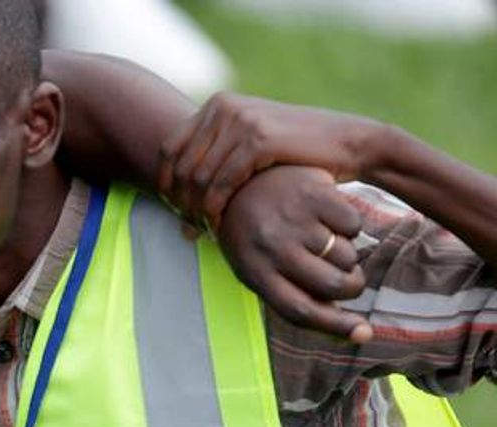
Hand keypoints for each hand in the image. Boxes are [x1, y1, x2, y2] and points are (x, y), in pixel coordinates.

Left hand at [161, 93, 382, 231]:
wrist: (351, 144)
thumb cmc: (299, 152)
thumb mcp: (249, 145)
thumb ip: (214, 157)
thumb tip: (169, 191)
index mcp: (218, 104)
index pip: (168, 149)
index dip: (166, 185)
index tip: (176, 212)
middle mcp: (224, 107)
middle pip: (179, 166)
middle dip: (180, 203)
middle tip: (189, 228)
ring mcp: (240, 120)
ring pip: (196, 178)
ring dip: (196, 211)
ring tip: (205, 231)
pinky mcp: (258, 139)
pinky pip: (220, 183)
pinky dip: (216, 210)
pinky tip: (221, 226)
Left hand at [215, 166, 372, 342]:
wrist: (241, 181)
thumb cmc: (255, 236)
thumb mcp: (260, 269)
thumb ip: (297, 297)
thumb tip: (361, 333)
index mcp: (255, 273)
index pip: (299, 311)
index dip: (336, 327)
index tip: (365, 333)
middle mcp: (272, 248)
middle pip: (332, 285)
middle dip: (352, 287)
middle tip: (351, 281)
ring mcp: (293, 220)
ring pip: (347, 255)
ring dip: (348, 256)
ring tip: (328, 243)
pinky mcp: (313, 194)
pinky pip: (354, 224)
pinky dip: (352, 226)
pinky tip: (330, 218)